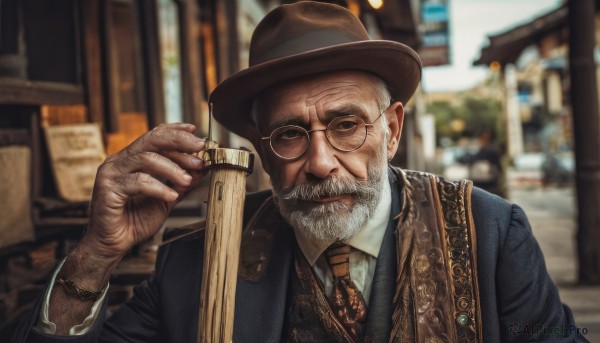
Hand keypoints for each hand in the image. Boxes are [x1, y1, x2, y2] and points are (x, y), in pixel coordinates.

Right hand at [81, 123, 205, 259]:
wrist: (112, 245)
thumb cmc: (135, 221)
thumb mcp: (166, 198)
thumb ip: (181, 183)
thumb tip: (202, 167)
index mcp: (131, 159)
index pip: (154, 135)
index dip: (175, 131)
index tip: (196, 131)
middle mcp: (119, 161)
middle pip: (151, 139)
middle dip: (179, 141)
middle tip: (200, 148)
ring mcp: (111, 172)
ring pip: (146, 158)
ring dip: (173, 168)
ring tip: (188, 180)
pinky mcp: (108, 188)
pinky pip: (138, 182)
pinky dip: (159, 187)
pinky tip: (171, 196)